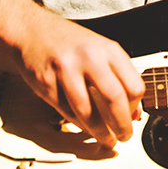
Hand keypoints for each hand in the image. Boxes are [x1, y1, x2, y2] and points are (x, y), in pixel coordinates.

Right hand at [13, 13, 144, 148]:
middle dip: (122, 125)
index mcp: (108, 49)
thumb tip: (132, 111)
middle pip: (114, 99)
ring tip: (106, 139)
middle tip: (124, 136)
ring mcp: (66, 70)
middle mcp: (90, 58)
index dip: (135, 107)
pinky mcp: (46, 83)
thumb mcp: (100, 50)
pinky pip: (66, 112)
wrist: (32, 29)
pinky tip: (85, 128)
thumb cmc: (69, 41)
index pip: (133, 85)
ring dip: (99, 132)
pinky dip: (79, 125)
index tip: (133, 117)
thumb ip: (117, 76)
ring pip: (88, 112)